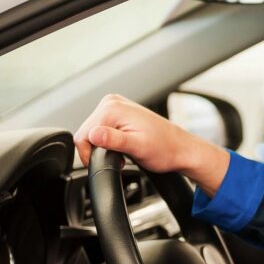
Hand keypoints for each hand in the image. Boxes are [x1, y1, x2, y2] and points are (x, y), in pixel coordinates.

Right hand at [74, 94, 229, 195]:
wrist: (180, 149)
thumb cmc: (165, 149)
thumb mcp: (137, 148)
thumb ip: (113, 141)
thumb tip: (93, 135)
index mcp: (113, 108)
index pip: (83, 135)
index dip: (90, 154)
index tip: (108, 162)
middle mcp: (112, 102)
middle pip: (87, 132)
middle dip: (98, 150)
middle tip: (119, 158)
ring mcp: (115, 105)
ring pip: (93, 132)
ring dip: (104, 146)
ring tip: (123, 152)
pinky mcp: (119, 113)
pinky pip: (102, 129)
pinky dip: (109, 141)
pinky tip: (123, 146)